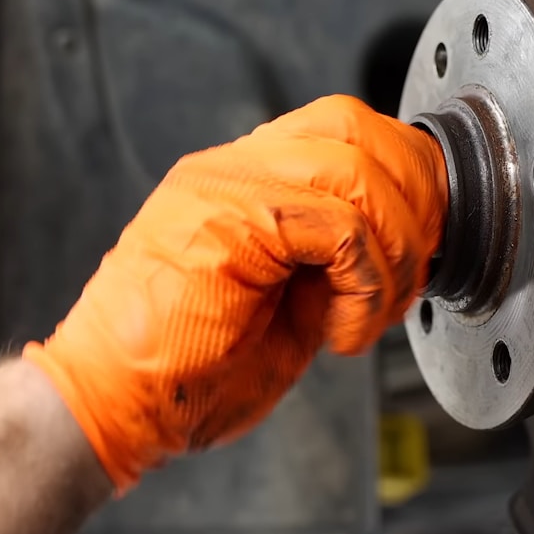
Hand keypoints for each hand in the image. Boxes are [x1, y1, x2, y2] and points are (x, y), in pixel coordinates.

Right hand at [24, 95, 447, 490]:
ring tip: (376, 312)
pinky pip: (339, 227)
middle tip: (415, 272)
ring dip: (394, 250)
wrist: (112, 406)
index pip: (344, 129)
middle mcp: (233, 169)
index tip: (421, 247)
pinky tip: (341, 332)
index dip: (403, 177)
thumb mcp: (286, 311)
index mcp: (245, 182)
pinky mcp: (229, 221)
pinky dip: (365, 286)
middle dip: (413, 198)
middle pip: (356, 127)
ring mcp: (226, 187)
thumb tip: (397, 257)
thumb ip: (331, 267)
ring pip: (356, 170)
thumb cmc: (186, 374)